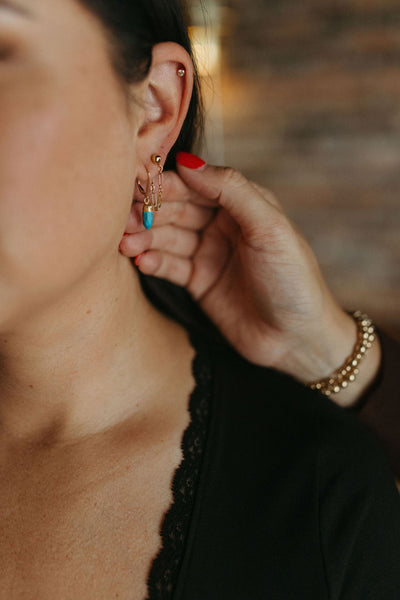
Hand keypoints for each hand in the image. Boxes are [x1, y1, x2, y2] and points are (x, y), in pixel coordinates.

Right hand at [120, 152, 380, 406]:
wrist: (298, 339)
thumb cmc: (293, 280)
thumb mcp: (269, 229)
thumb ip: (232, 190)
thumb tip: (188, 162)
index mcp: (243, 204)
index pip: (197, 184)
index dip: (169, 184)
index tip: (141, 184)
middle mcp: (223, 225)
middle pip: (178, 209)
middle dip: (151, 211)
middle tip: (125, 217)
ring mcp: (209, 253)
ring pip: (168, 237)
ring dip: (146, 237)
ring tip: (125, 240)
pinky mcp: (198, 282)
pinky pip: (169, 266)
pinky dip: (153, 261)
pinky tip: (140, 260)